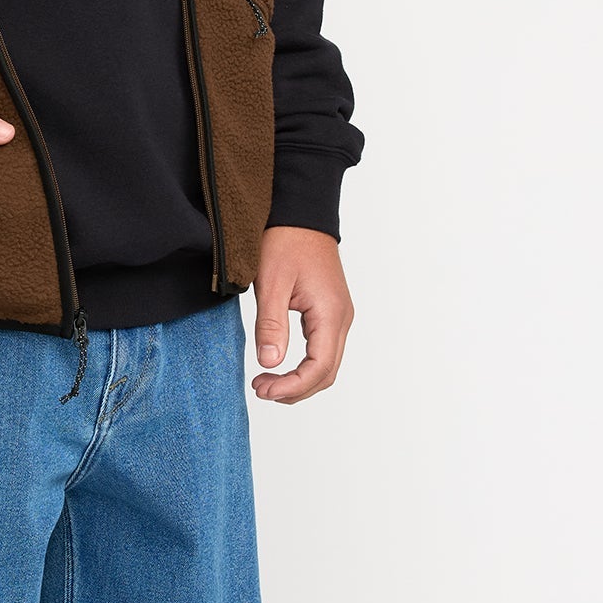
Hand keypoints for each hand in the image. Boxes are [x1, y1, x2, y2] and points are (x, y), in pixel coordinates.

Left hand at [250, 225, 352, 402]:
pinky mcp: (329, 311)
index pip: (319, 367)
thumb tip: (270, 363)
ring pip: (327, 364)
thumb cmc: (286, 240)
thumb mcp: (271, 282)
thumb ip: (271, 325)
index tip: (263, 389)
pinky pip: (323, 349)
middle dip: (295, 389)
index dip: (292, 386)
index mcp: (330, 313)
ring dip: (300, 380)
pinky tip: (280, 366)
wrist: (300, 212)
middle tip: (261, 389)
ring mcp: (338, 315)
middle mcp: (341, 318)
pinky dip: (304, 366)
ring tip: (267, 382)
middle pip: (327, 373)